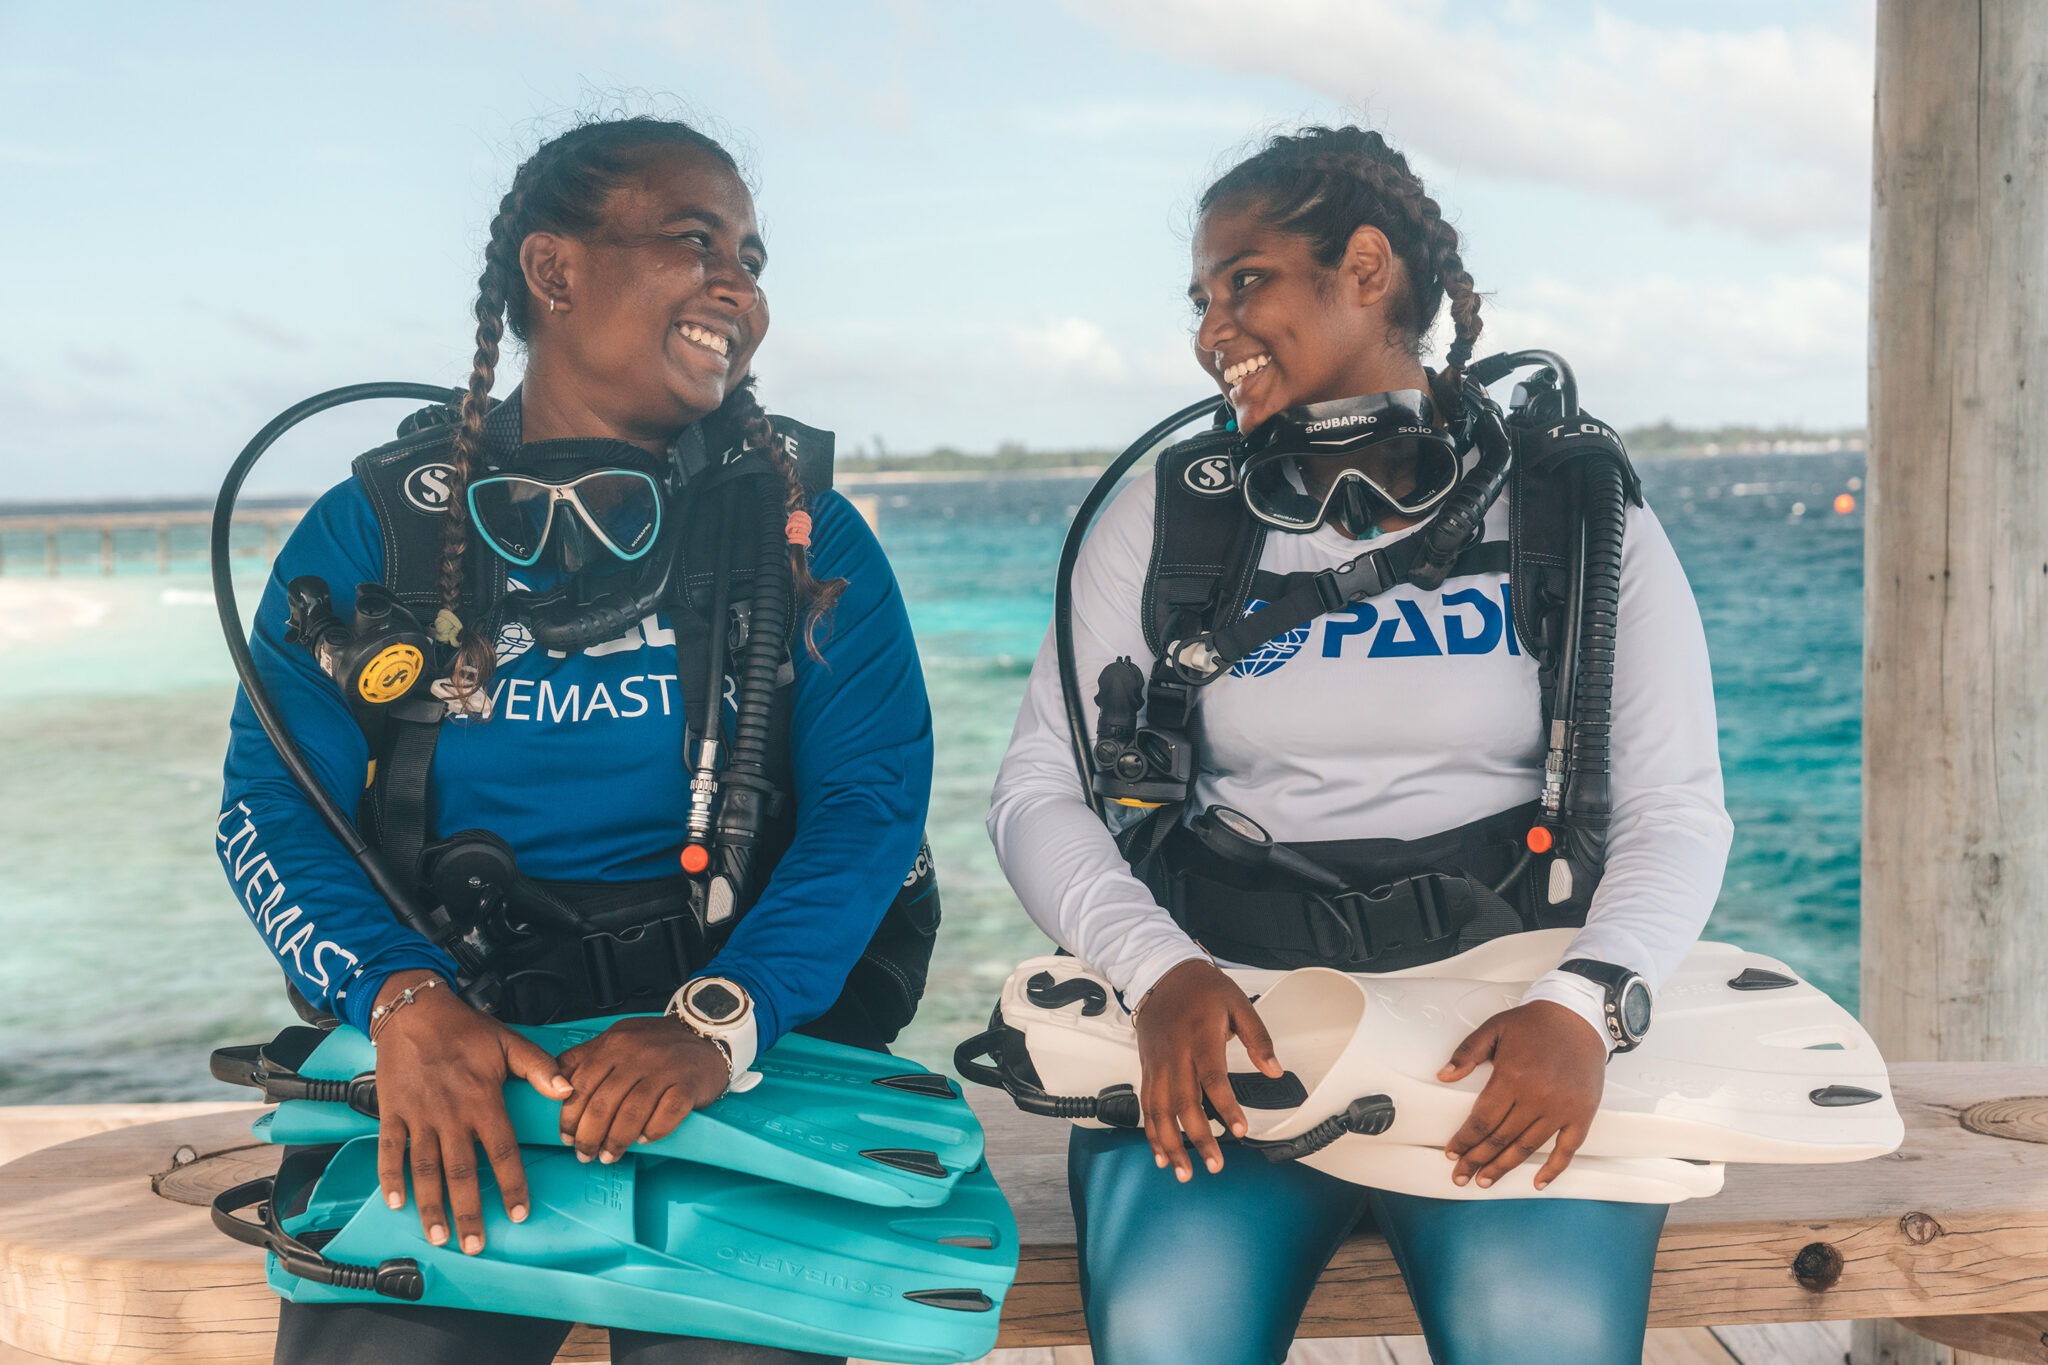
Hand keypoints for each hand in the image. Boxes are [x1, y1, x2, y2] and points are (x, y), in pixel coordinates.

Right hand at [370, 970, 571, 1254]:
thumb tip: (568, 1090)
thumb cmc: (464, 1029)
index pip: (503, 1152)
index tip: (519, 1213)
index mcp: (483, 1101)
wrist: (414, 1011)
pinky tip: (395, 1203)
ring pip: (425, 1169)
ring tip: (438, 1236)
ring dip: (431, 1205)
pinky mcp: (392, 1112)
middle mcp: (451, 1115)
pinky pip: (389, 1150)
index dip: (513, 1185)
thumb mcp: (508, 1043)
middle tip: (474, 1244)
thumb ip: (540, 1069)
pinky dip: (390, 1177)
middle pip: (462, 1173)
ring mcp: (419, 1116)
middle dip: (469, 1212)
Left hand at [555, 1015, 731, 1163]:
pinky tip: (643, 1139)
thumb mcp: (616, 1039)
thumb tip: (554, 1085)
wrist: (707, 1033)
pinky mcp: (688, 1085)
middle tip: (585, 1154)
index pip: (581, 1085)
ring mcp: (664, 1069)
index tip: (567, 1137)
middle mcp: (637, 1054)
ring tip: (609, 1155)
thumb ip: (584, 1058)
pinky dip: (652, 1133)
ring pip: (631, 1115)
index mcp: (614, 1044)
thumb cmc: (657, 1043)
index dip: (569, 1117)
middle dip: (589, 1137)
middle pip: (603, 1104)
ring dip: (616, 1142)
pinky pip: (666, 1116)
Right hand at [1131, 959, 1281, 1181]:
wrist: (1161, 973)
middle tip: (1215, 1164)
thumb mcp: (1238, 1003)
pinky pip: (1147, 1105)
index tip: (1239, 1130)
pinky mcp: (1147, 1068)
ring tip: (1184, 1170)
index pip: (1212, 1078)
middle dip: (1198, 1138)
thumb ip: (1259, 1038)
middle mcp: (1175, 1053)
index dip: (1226, 1107)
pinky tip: (1161, 1153)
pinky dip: (1152, 1132)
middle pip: (1184, 1102)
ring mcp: (1157, 1063)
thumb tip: (1274, 1070)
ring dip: (1171, 1143)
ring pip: (1160, 1110)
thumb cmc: (1201, 988)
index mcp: (1200, 1037)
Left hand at [1438, 1000, 1606, 1190]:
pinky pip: (1567, 1149)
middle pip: (1501, 1138)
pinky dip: (1553, 1169)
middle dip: (1477, 1160)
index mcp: (1511, 1077)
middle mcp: (1537, 1097)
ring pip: (1527, 1147)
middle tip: (1461, 1175)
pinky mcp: (1582, 1114)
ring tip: (1486, 1180)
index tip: (1452, 1153)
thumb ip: (1466, 1053)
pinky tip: (1537, 1182)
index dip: (1465, 1140)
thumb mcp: (1494, 1028)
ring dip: (1504, 1167)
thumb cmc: (1534, 1022)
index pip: (1482, 1120)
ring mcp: (1562, 1108)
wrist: (1579, 1016)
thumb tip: (1443, 1076)